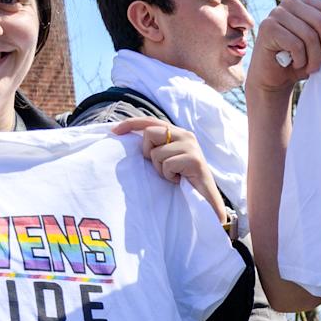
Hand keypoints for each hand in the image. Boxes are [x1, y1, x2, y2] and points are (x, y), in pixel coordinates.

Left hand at [113, 116, 229, 225]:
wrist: (205, 198)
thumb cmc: (183, 179)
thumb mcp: (167, 158)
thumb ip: (156, 146)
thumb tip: (130, 138)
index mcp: (177, 132)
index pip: (150, 121)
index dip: (131, 124)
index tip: (114, 131)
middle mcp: (185, 134)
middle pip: (150, 133)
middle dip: (148, 153)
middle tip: (161, 167)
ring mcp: (191, 146)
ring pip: (157, 152)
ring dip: (160, 169)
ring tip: (173, 175)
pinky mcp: (194, 159)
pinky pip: (167, 164)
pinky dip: (169, 175)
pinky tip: (179, 179)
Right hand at [248, 0, 320, 94]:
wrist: (274, 78)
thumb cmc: (301, 60)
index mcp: (307, 2)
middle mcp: (291, 2)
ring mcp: (277, 13)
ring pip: (310, 36)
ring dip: (315, 59)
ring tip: (312, 68)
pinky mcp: (267, 27)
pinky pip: (296, 45)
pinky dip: (301, 60)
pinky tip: (296, 65)